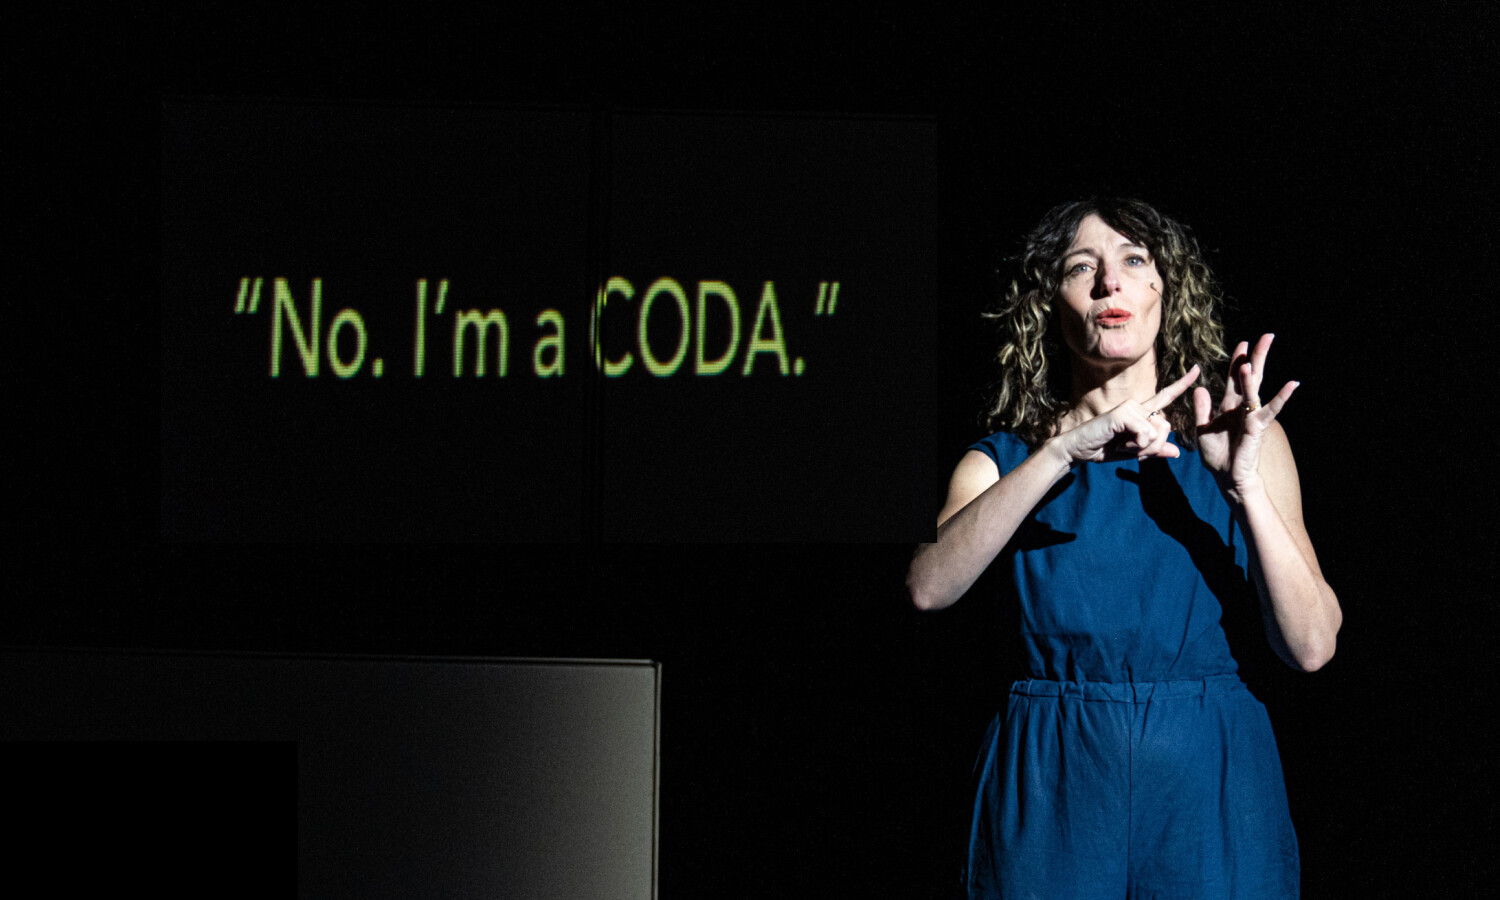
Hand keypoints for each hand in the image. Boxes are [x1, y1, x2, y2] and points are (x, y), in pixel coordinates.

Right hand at [1054, 365, 1200, 463]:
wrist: (1077, 450)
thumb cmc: (1102, 449)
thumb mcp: (1133, 453)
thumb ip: (1153, 451)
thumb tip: (1176, 452)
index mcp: (1140, 413)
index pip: (1165, 397)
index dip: (1182, 384)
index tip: (1197, 369)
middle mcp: (1136, 406)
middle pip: (1166, 427)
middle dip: (1154, 447)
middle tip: (1134, 452)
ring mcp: (1129, 407)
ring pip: (1156, 433)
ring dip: (1142, 448)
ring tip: (1122, 446)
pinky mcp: (1122, 414)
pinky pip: (1145, 433)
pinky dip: (1136, 445)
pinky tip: (1121, 444)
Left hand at [1194, 334, 1298, 490]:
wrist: (1225, 475)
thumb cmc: (1216, 453)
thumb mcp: (1203, 428)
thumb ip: (1202, 409)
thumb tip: (1201, 388)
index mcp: (1229, 406)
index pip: (1234, 379)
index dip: (1237, 361)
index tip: (1243, 343)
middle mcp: (1242, 407)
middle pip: (1251, 377)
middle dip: (1257, 357)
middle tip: (1267, 336)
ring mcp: (1251, 416)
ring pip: (1255, 391)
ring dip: (1254, 377)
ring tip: (1252, 362)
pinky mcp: (1257, 427)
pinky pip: (1269, 410)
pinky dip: (1281, 398)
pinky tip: (1292, 385)